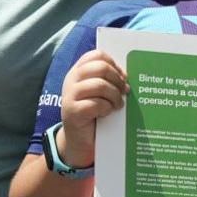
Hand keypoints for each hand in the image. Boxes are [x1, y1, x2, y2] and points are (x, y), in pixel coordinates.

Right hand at [58, 50, 126, 166]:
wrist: (80, 141)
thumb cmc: (95, 114)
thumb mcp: (101, 93)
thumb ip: (109, 80)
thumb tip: (127, 76)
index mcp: (79, 71)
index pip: (97, 55)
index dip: (114, 64)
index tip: (123, 77)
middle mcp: (72, 80)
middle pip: (100, 67)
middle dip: (117, 79)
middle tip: (124, 91)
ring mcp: (70, 95)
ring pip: (99, 85)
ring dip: (114, 95)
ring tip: (118, 105)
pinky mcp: (72, 112)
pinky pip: (95, 104)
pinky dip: (106, 108)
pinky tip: (107, 113)